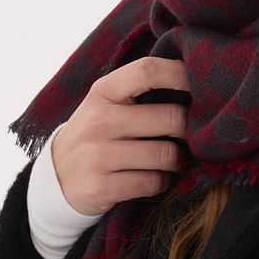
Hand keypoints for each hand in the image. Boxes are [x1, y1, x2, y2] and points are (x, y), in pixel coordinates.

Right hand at [51, 55, 191, 217]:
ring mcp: (98, 155)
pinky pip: (154, 182)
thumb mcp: (106, 104)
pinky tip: (155, 178)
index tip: (201, 86)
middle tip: (187, 137)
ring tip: (171, 160)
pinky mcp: (101, 186)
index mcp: (102, 92)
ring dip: (178, 161)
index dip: (181, 75)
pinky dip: (163, 182)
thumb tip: (194, 83)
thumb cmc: (96, 134)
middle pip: (170, 117)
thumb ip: (140, 91)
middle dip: (188, 130)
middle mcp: (98, 120)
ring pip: (166, 154)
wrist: (56, 178)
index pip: (147, 71)